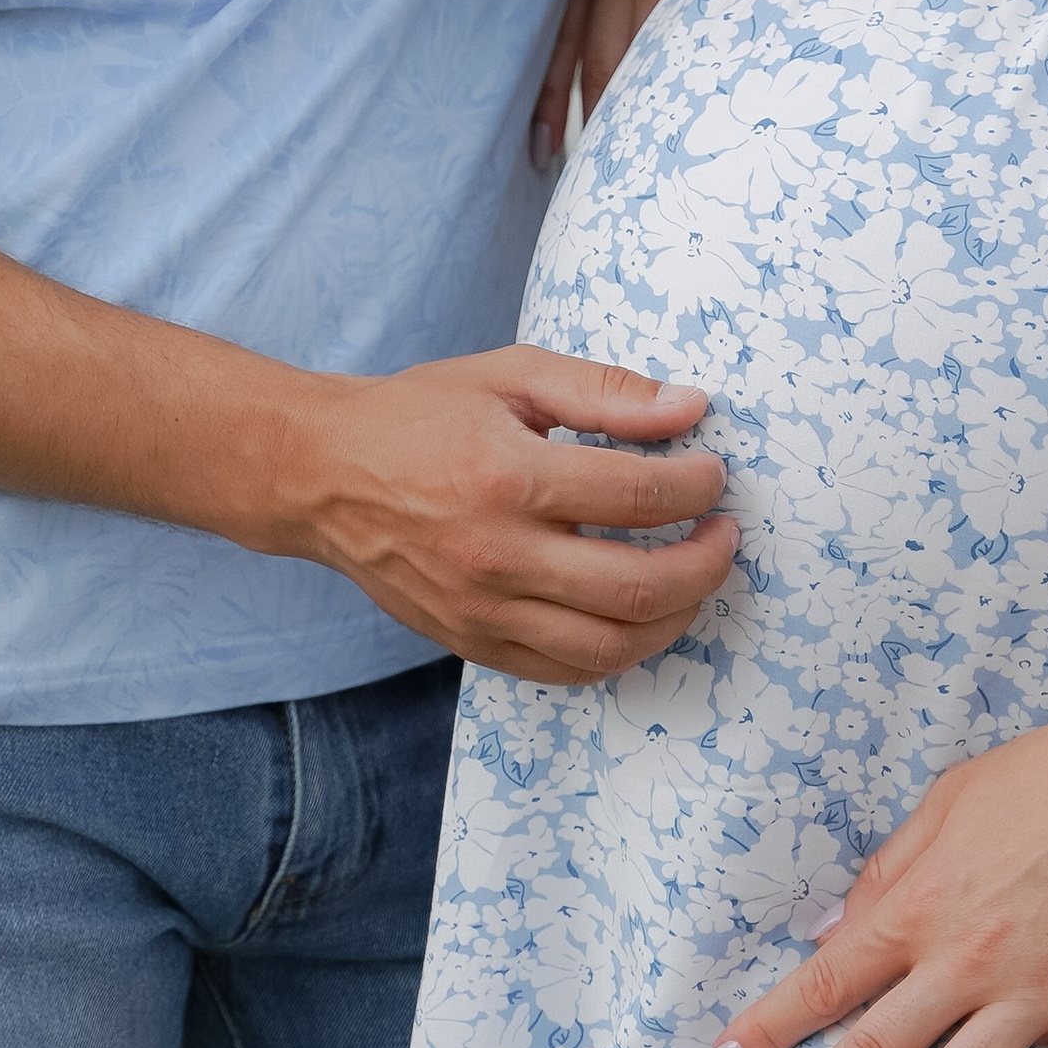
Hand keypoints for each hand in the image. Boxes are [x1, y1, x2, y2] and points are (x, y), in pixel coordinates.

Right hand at [277, 347, 735, 682]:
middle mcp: (498, 555)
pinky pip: (567, 671)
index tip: (712, 473)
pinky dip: (618, 649)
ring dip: (675, 616)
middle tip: (724, 533)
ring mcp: (483, 611)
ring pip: (611, 647)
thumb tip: (688, 408)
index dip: (696, 485)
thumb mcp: (509, 376)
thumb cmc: (418, 415)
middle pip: (638, 586)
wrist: (322, 475)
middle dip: (706, 562)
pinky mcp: (472, 644)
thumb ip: (603, 392)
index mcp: (510, 478)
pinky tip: (636, 613)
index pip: (640, 496)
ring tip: (693, 577)